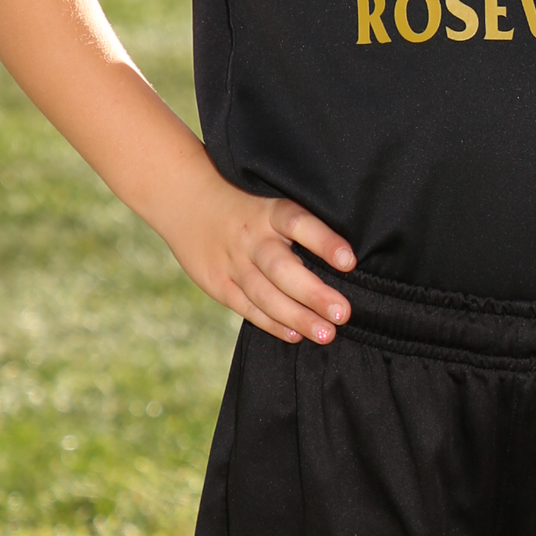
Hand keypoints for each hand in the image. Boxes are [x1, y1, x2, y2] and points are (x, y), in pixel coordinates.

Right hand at [159, 174, 356, 345]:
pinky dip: (271, 323)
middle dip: (313, 293)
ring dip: (297, 316)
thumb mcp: (270, 201)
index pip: (299, 224)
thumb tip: (348, 259)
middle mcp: (251, 238)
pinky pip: (247, 307)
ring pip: (265, 294)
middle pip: (282, 268)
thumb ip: (300, 226)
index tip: (350, 262)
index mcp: (269, 212)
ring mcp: (232, 263)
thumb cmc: (248, 206)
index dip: (324, 242)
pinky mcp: (218, 283)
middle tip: (344, 313)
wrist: (186, 201)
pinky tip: (295, 335)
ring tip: (326, 333)